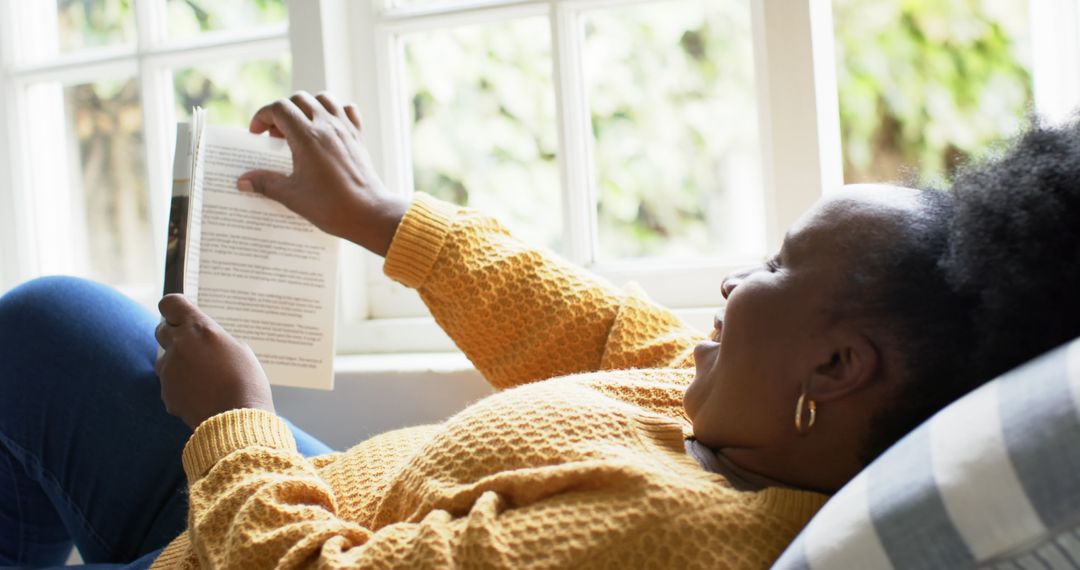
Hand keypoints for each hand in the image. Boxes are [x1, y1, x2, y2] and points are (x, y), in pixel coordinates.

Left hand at [155, 294, 274, 429]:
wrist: (237, 422)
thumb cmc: (246, 383)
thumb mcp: (239, 350)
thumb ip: (214, 340)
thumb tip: (203, 342)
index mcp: (199, 329)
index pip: (170, 304)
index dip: (174, 307)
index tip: (181, 313)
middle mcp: (178, 346)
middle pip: (162, 329)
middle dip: (175, 334)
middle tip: (194, 344)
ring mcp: (169, 371)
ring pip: (167, 359)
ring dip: (179, 363)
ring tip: (206, 377)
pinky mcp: (166, 394)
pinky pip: (170, 383)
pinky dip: (182, 386)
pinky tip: (202, 395)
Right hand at [237, 91, 408, 256]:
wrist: (369, 213)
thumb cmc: (331, 206)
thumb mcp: (292, 196)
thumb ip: (265, 184)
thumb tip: (243, 181)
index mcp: (307, 137)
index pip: (279, 108)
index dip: (263, 116)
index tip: (257, 134)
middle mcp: (327, 126)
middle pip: (298, 99)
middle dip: (281, 111)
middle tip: (275, 136)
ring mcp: (345, 129)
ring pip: (323, 99)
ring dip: (307, 107)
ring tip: (299, 128)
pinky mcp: (358, 138)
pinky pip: (348, 111)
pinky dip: (335, 112)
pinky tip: (328, 128)